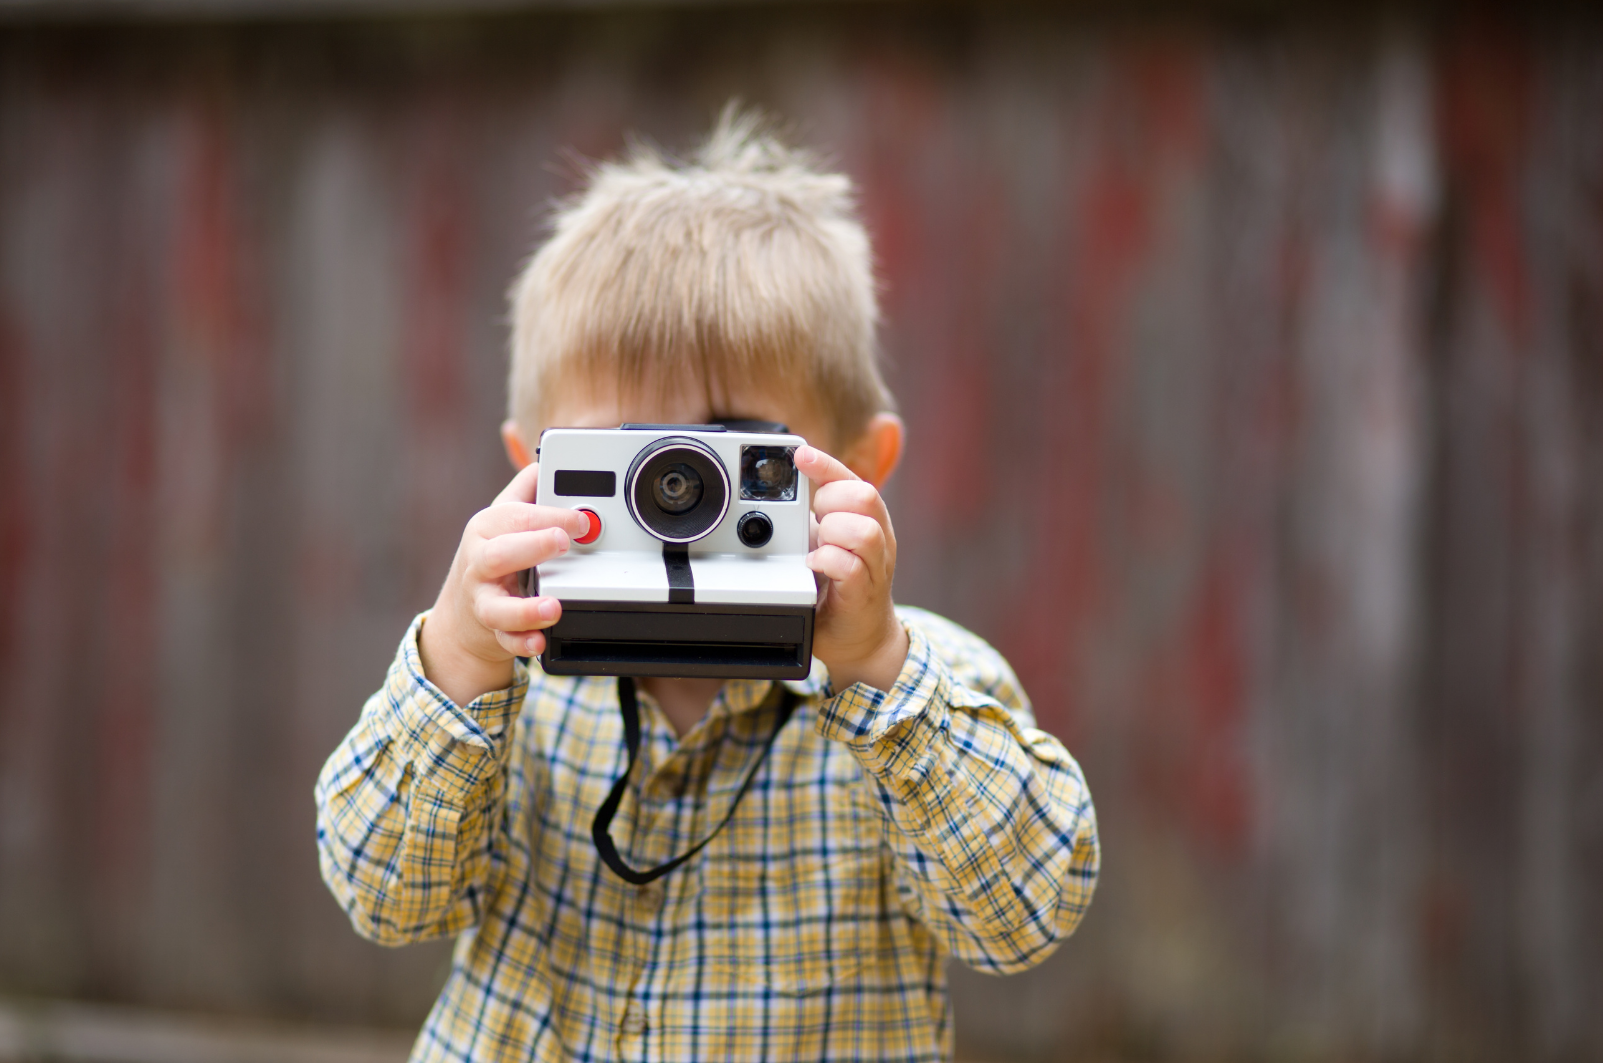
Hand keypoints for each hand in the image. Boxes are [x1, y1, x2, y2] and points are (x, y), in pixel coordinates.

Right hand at [419, 462, 590, 705]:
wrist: (463, 613)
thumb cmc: (493, 556)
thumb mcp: (505, 518)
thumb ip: (528, 489)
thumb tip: (549, 458)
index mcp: (488, 529)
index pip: (516, 516)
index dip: (550, 515)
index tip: (581, 519)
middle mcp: (481, 564)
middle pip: (498, 554)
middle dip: (532, 547)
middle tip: (563, 543)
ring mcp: (484, 600)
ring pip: (496, 606)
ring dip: (526, 607)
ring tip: (553, 606)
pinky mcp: (492, 631)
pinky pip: (505, 640)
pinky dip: (521, 642)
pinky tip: (539, 642)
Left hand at [794, 445, 909, 692]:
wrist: (859, 638)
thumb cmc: (840, 586)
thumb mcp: (826, 542)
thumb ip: (815, 516)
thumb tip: (786, 486)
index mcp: (868, 520)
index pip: (852, 479)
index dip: (826, 464)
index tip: (799, 453)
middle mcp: (878, 539)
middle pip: (866, 496)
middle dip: (832, 500)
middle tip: (815, 520)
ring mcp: (875, 568)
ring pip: (865, 531)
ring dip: (833, 533)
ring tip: (817, 547)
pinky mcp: (863, 595)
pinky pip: (851, 568)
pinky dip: (828, 562)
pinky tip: (813, 566)